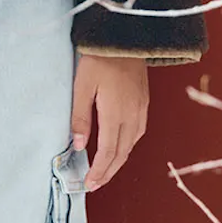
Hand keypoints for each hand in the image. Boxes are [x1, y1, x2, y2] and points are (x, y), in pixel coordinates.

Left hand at [70, 54, 149, 189]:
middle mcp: (132, 115)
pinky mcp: (144, 102)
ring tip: (105, 171)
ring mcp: (141, 109)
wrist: (125, 37)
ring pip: (131, 144)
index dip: (99, 171)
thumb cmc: (99, 58)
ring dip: (118, 161)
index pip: (107, 152)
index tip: (89, 184)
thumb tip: (77, 145)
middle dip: (108, 172)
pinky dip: (127, 146)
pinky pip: (137, 132)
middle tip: (95, 185)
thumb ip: (80, 117)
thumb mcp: (82, 86)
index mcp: (115, 113)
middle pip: (122, 153)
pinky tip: (119, 147)